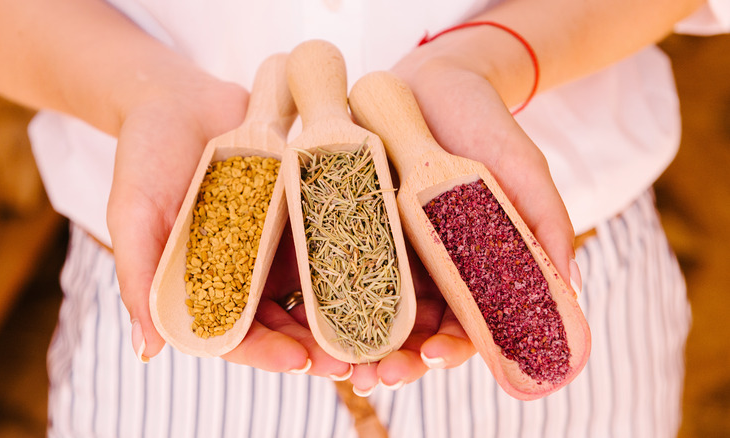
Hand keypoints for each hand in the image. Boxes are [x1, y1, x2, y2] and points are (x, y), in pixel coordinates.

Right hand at [107, 69, 352, 379]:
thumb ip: (139, 278)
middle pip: (287, 322)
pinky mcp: (303, 210)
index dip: (267, 353)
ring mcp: (278, 244)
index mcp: (205, 288)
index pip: (239, 336)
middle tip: (355, 360)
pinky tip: (385, 267)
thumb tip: (145, 352)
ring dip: (346, 312)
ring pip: (316, 290)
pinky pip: (332, 237)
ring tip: (379, 327)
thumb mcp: (133, 215)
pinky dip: (356, 256)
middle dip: (319, 344)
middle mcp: (248, 274)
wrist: (178, 98)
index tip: (300, 362)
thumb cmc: (143, 157)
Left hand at [348, 48, 574, 391]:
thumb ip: (544, 225)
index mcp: (469, 269)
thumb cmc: (486, 127)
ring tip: (339, 363)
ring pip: (367, 310)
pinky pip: (330, 266)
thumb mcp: (523, 172)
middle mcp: (424, 268)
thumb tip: (570, 290)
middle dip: (397, 359)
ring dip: (354, 342)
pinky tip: (307, 312)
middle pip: (410, 330)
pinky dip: (321, 294)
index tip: (437, 357)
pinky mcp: (346, 226)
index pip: (464, 325)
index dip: (453, 348)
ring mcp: (383, 250)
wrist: (434, 81)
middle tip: (379, 377)